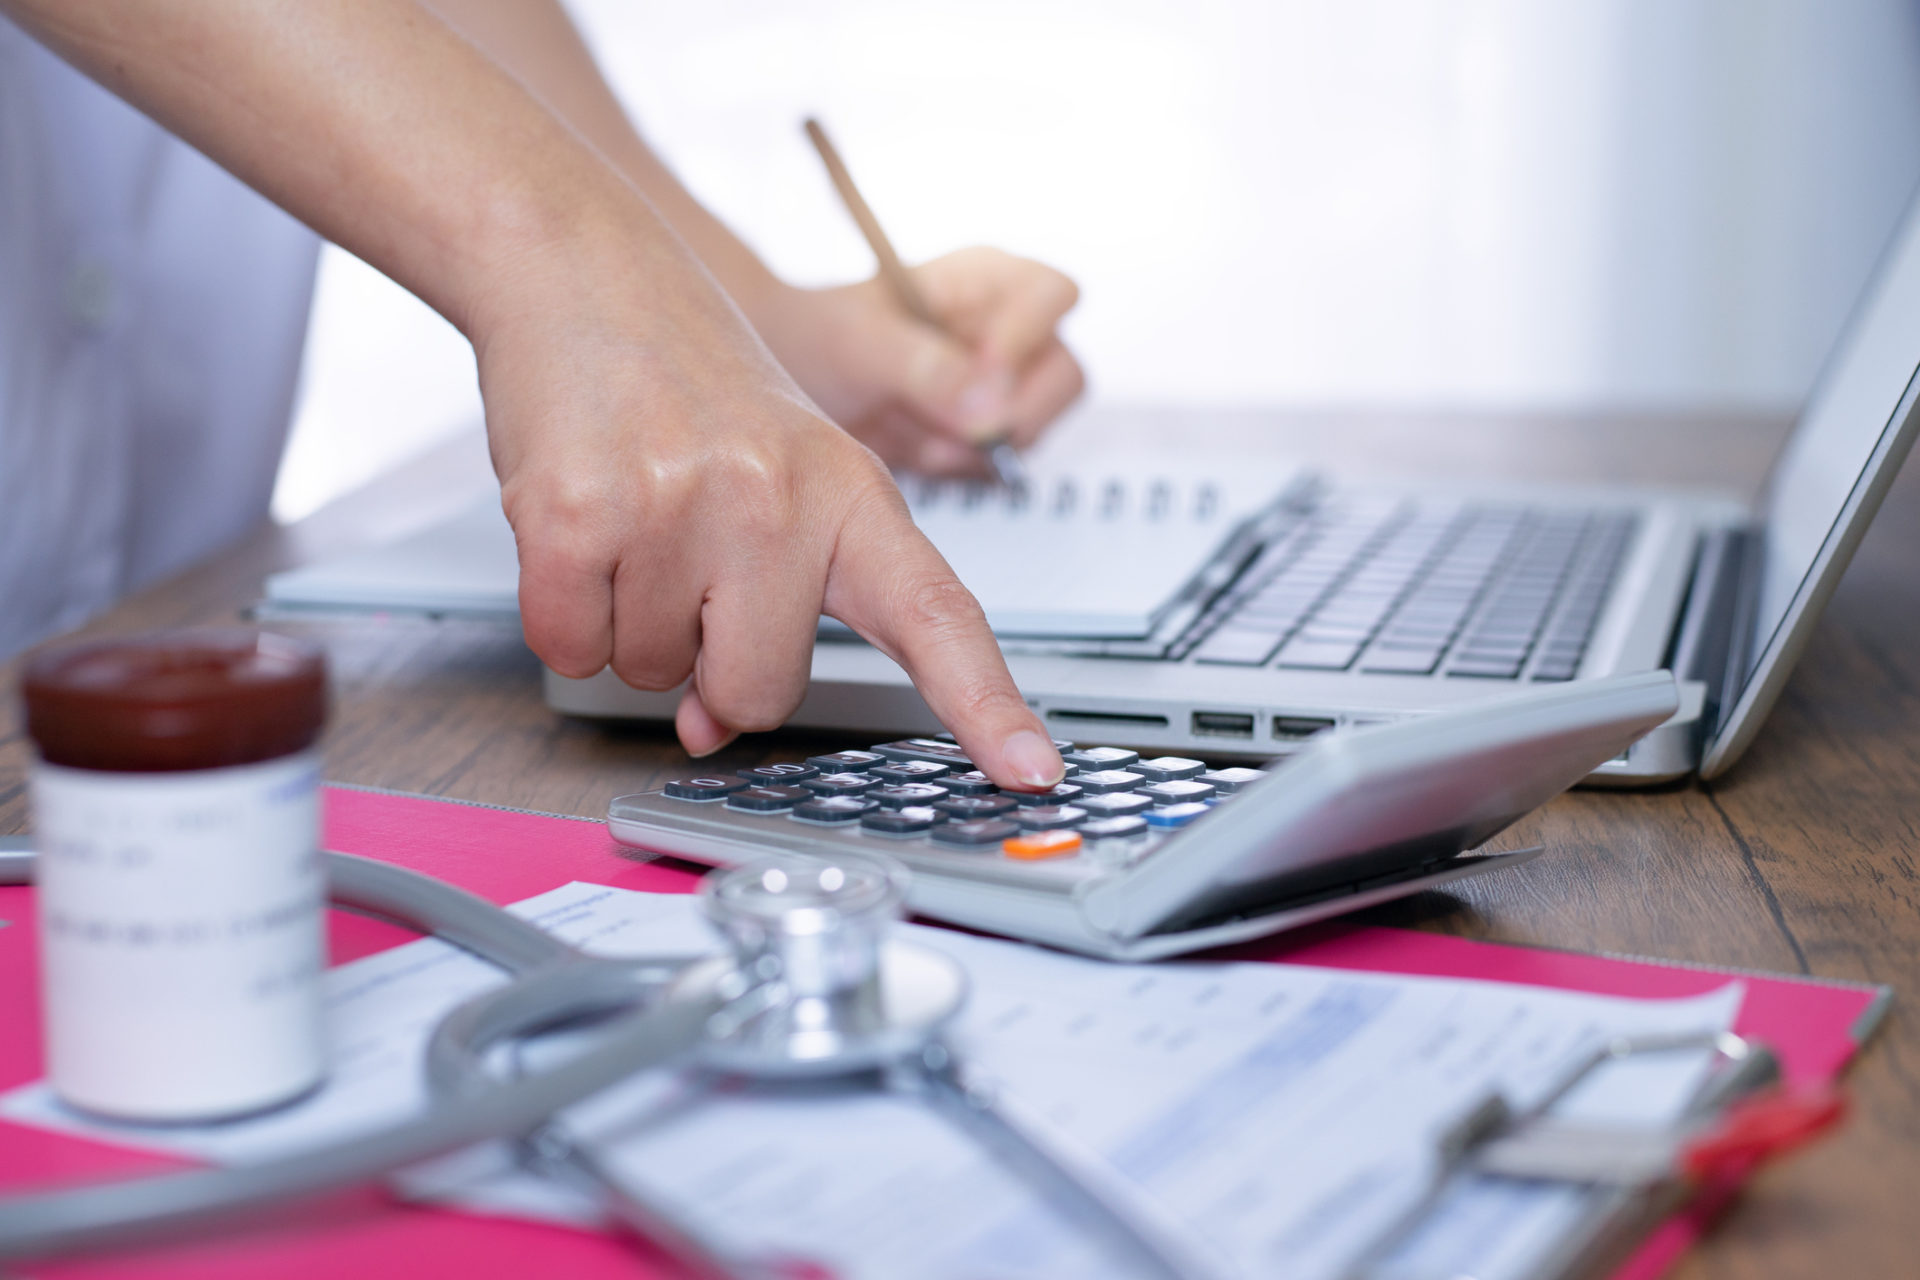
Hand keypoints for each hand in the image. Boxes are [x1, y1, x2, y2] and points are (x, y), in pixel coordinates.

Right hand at [477, 231, 1065, 788]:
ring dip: (628, 623)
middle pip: (758, 693)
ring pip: (651, 674)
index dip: (985, 703)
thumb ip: (775, 609)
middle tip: (688, 556)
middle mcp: (779, 500)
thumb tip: (708, 727)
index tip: (1030, 772)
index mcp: (853, 495)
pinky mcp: (578, 514)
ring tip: (634, 516)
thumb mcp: (778, 480)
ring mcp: (680, 505)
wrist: (583, 270)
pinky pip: (570, 646)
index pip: (936, 616)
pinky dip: (562, 614)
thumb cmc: (693, 386)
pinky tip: (577, 527)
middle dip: (707, 658)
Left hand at [754, 247, 1084, 474]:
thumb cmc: (818, 336)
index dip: (1026, 340)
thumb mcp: (858, 344)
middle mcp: (1006, 329)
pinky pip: (1001, 464)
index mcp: (984, 280)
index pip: (1053, 296)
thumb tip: (988, 408)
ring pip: (1034, 427)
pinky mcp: (986, 432)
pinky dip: (957, 470)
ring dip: (973, 448)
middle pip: (1064, 375)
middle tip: (953, 428)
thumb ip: (924, 367)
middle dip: (1009, 414)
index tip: (982, 379)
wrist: (793, 379)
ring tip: (913, 434)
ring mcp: (1002, 385)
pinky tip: (914, 449)